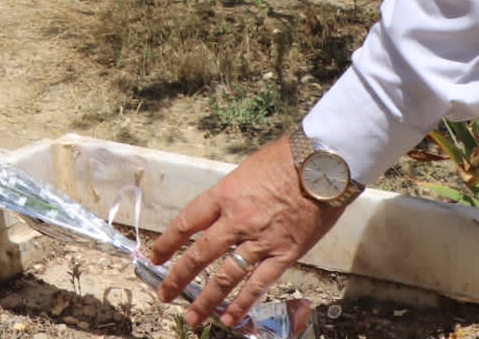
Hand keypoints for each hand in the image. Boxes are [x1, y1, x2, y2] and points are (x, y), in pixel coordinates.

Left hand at [147, 134, 347, 328]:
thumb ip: (232, 194)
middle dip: (179, 277)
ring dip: (207, 300)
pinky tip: (230, 318)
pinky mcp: (285, 254)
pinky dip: (243, 303)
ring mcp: (260, 240)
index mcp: (225, 195)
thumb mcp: (247, 170)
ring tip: (192, 317)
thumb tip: (223, 210)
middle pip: (200, 254)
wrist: (323, 164)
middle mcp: (237, 221)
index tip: (155, 257)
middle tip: (164, 294)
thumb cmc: (287, 158)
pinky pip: (259, 284)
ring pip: (226, 276)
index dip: (168, 242)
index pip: (187, 222)